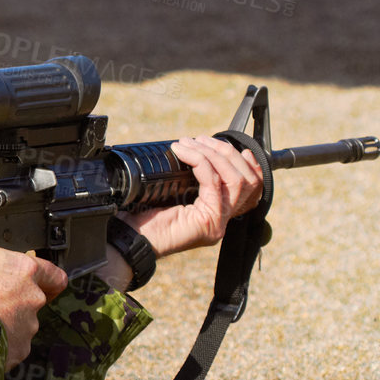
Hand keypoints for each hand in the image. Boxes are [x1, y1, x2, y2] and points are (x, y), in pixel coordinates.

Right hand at [0, 242, 68, 365]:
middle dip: (15, 302)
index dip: (47, 280)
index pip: (55, 276)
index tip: (37, 283)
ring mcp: (28, 326)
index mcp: (24, 270)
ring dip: (5, 322)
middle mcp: (33, 298)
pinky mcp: (19, 349)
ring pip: (22, 323)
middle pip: (33, 300)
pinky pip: (11, 344)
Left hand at [123, 136, 263, 256]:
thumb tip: (193, 149)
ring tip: (191, 143)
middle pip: (246, 180)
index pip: (249, 187)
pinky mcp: (208, 220)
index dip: (246, 163)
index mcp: (216, 213)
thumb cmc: (143, 218)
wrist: (129, 239)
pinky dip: (200, 161)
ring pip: (235, 179)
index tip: (228, 144)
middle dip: (226, 153)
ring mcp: (218, 222)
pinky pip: (213, 182)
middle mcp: (222, 219)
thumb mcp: (171, 193)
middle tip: (201, 140)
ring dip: (214, 154)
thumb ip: (189, 179)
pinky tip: (183, 152)